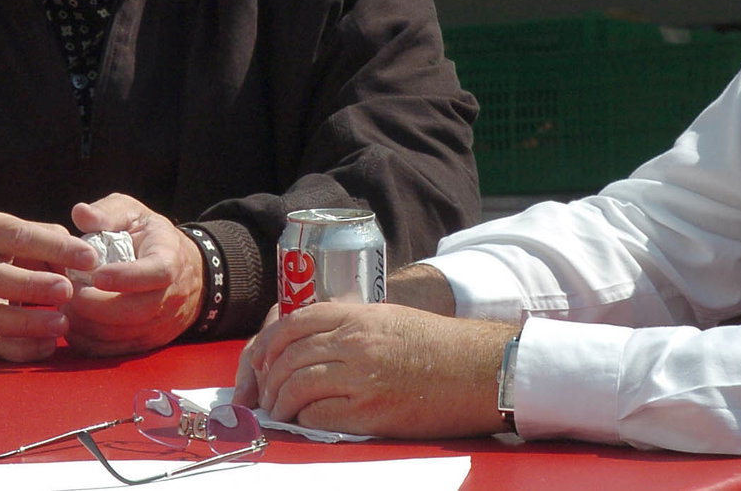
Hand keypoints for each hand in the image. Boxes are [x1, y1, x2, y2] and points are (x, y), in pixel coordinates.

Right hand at [0, 210, 98, 362]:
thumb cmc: (13, 246)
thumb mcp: (30, 232)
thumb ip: (57, 243)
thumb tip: (85, 264)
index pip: (20, 237)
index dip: (56, 248)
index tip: (90, 258)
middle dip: (32, 286)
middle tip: (68, 291)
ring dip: (28, 324)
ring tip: (63, 324)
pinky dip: (21, 349)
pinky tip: (48, 346)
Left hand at [62, 193, 204, 356]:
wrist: (185, 273)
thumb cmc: (151, 238)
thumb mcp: (134, 215)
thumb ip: (108, 212)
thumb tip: (80, 213)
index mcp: (170, 260)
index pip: (157, 273)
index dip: (127, 277)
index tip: (96, 274)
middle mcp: (171, 296)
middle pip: (137, 310)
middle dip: (96, 305)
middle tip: (66, 292)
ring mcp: (160, 324)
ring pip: (122, 334)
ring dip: (88, 323)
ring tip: (64, 305)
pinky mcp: (146, 343)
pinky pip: (114, 350)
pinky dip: (88, 341)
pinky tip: (72, 323)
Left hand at [234, 301, 515, 437]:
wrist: (478, 370)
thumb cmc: (438, 345)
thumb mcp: (389, 318)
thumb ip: (350, 324)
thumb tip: (311, 342)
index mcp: (358, 315)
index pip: (294, 323)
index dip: (269, 344)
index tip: (262, 361)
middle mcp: (354, 342)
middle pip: (288, 357)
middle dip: (267, 380)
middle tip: (264, 396)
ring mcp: (361, 377)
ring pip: (295, 387)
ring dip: (279, 404)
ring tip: (279, 413)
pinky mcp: (370, 412)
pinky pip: (317, 417)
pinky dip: (301, 422)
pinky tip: (302, 424)